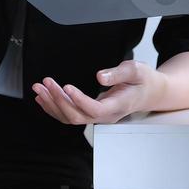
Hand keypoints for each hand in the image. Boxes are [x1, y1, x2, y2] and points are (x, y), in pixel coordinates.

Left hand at [32, 60, 165, 125]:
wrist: (149, 92)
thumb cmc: (143, 80)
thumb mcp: (136, 70)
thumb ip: (118, 73)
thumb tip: (100, 76)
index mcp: (117, 106)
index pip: (95, 109)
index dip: (78, 100)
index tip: (66, 86)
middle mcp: (105, 116)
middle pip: (77, 116)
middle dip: (58, 100)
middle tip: (46, 82)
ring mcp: (97, 116)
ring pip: (70, 117)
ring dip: (52, 104)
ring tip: (39, 87)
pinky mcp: (91, 113)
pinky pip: (69, 115)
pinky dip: (54, 107)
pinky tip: (43, 97)